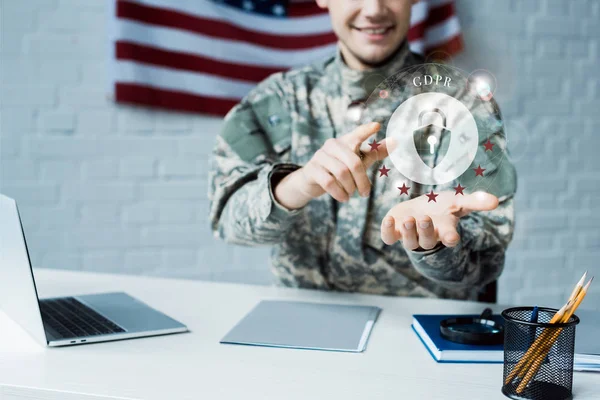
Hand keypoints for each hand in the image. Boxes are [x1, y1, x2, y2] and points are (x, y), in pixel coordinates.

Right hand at [274, 122, 387, 208]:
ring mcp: (320, 156)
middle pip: (354, 162)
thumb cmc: (340, 168)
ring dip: (350, 188)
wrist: (313, 181)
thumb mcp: (358, 160)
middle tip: (365, 194)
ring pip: (341, 173)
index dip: (367, 130)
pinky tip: (344, 198)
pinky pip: (329, 182)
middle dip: (362, 180)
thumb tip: (396, 142)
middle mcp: (332, 145)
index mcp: (345, 141)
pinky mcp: (312, 169)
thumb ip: (375, 152)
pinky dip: (339, 193)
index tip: (377, 126)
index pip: (357, 134)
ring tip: (352, 194)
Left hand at [380, 191, 498, 249]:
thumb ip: (475, 202)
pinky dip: (387, 231)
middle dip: (426, 231)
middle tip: (425, 219)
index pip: (449, 238)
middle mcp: (427, 236)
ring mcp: (410, 235)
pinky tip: (387, 220)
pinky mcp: (394, 232)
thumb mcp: (458, 201)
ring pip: (409, 242)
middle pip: (427, 241)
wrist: (420, 208)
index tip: (452, 238)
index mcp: (444, 230)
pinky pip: (389, 238)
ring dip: (408, 232)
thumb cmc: (441, 207)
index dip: (450, 238)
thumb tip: (495, 201)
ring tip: (408, 220)